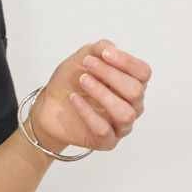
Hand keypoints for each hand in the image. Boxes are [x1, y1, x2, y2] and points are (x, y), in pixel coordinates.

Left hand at [31, 39, 150, 152]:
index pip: (143, 73)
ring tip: (82, 81)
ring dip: (102, 93)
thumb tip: (111, 49)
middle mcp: (132, 105)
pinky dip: (88, 113)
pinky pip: (105, 130)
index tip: (104, 54)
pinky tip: (74, 100)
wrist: (48, 105)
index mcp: (131, 83)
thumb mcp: (82, 58)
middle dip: (110, 75)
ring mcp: (121, 125)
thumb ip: (99, 49)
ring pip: (125, 113)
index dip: (127, 62)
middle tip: (87, 66)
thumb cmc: (70, 82)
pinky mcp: (106, 141)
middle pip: (136, 91)